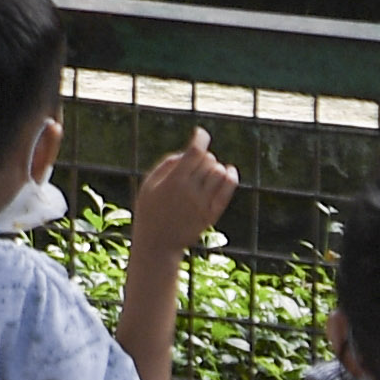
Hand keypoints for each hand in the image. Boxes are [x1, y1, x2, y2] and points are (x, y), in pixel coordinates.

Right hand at [128, 127, 238, 261]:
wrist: (157, 246)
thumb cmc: (149, 212)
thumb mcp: (149, 185)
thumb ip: (166, 165)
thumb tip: (186, 153)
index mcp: (174, 182)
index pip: (195, 152)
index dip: (200, 138)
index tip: (200, 133)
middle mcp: (191, 192)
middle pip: (208, 160)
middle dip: (202, 157)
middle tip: (193, 164)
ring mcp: (203, 204)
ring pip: (219, 172)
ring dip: (214, 167)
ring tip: (204, 172)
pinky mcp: (212, 214)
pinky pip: (228, 189)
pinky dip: (231, 176)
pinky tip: (228, 172)